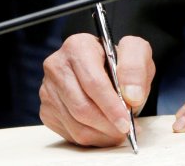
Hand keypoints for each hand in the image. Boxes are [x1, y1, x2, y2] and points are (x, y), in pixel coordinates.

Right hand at [40, 33, 154, 145]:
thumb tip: (132, 97)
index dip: (111, 106)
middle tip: (126, 130)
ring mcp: (49, 90)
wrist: (104, 65)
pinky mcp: (47, 110)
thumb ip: (136, 69)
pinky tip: (104, 130)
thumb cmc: (119, 59)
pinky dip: (90, 138)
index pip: (93, 82)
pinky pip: (69, 133)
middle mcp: (57, 66)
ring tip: (119, 132)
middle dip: (107, 124)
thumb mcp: (136, 52)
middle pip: (81, 107)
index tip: (126, 122)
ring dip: (101, 134)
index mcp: (78, 46)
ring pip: (75, 125)